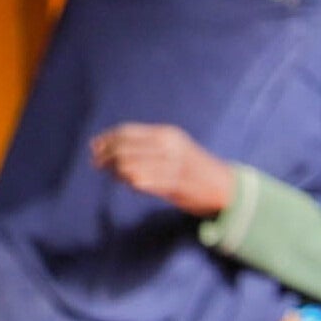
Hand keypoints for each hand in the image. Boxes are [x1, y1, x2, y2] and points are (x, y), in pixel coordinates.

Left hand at [93, 123, 238, 218]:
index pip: (126, 132)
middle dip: (105, 156)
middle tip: (97, 164)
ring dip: (116, 171)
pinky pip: (139, 181)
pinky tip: (130, 184)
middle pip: (123, 148)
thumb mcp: (174, 147)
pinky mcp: (171, 185)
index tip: (95, 147)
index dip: (107, 139)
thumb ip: (148, 144)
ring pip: (127, 165)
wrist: (225, 188)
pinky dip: (129, 182)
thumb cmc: (196, 168)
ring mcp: (170, 166)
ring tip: (116, 175)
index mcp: (167, 134)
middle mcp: (168, 147)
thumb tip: (110, 146)